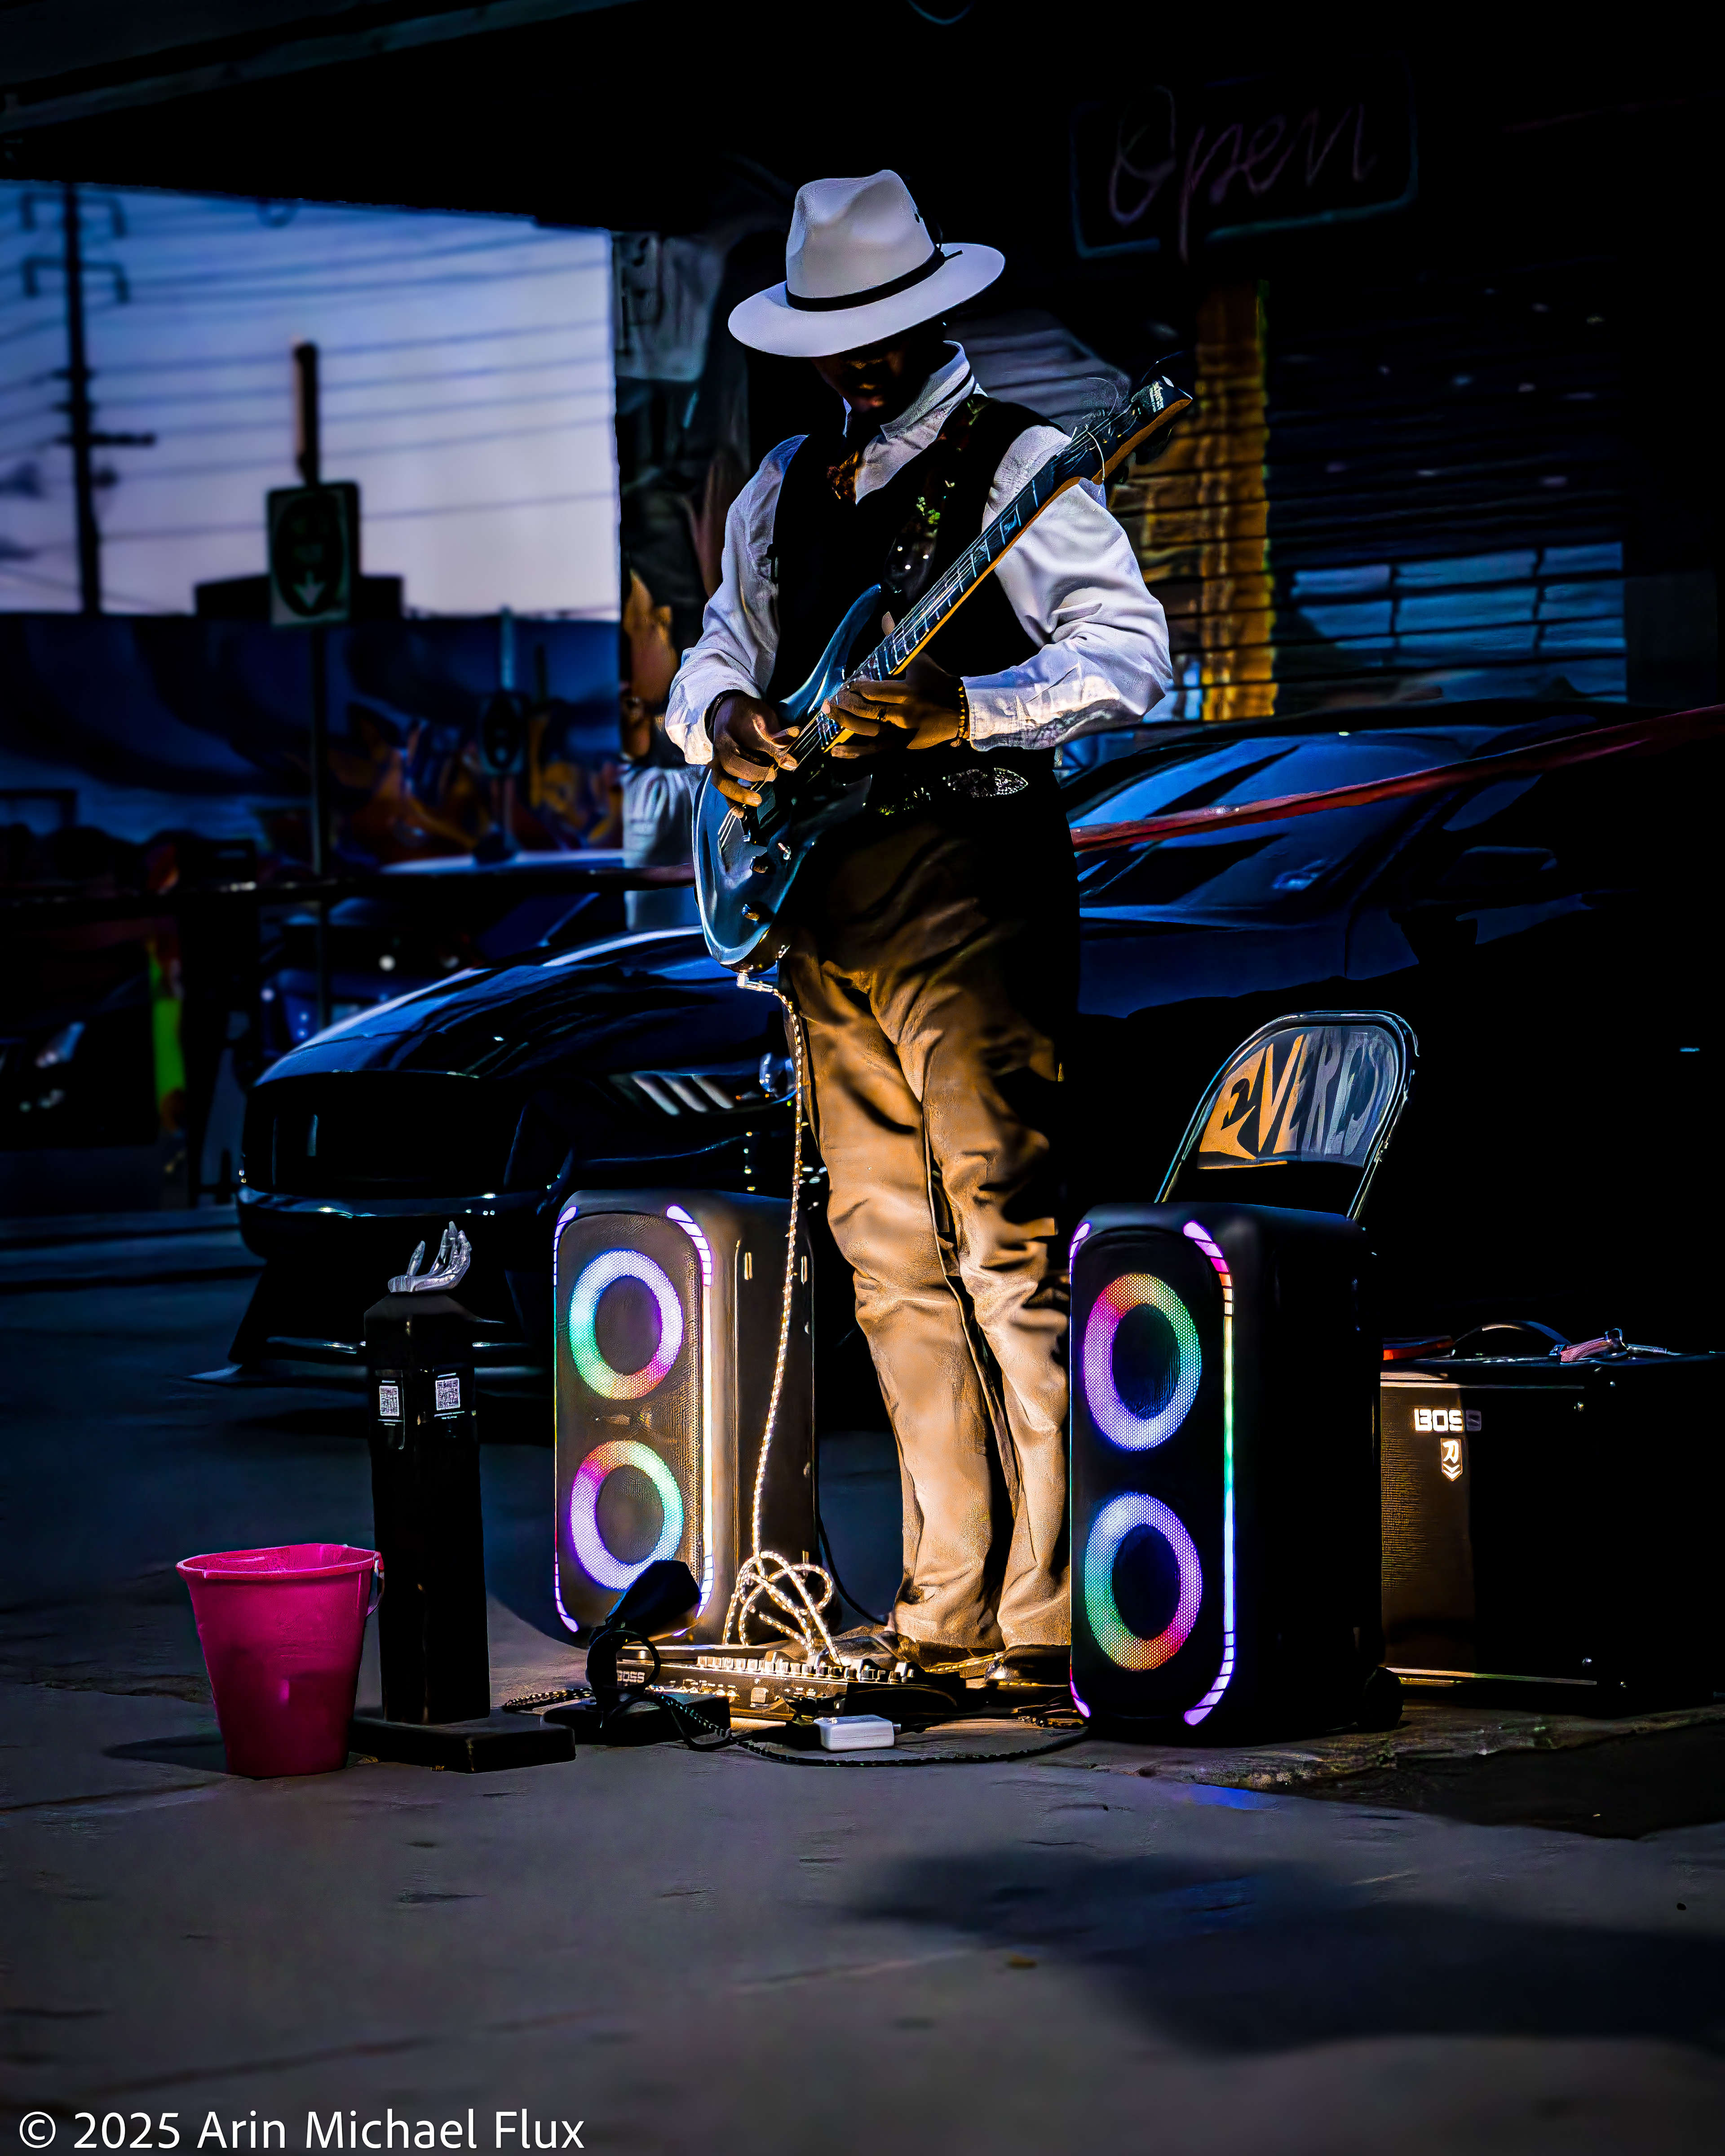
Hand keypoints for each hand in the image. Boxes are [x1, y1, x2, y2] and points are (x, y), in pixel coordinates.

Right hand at [710, 692, 798, 807]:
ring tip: (757, 801)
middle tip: (772, 777)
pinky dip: (731, 802)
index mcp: (729, 733)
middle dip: (751, 774)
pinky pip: (723, 790)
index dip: (764, 759)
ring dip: (737, 794)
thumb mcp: (763, 719)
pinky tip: (742, 814)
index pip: (745, 748)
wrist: (727, 711)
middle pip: (729, 765)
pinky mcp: (721, 772)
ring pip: (720, 780)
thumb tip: (793, 750)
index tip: (782, 767)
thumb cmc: (748, 716)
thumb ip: (777, 736)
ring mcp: (718, 762)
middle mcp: (720, 749)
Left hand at [827, 652, 964, 754]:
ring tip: (828, 713)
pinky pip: (872, 751)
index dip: (857, 688)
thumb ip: (897, 640)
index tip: (849, 684)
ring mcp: (900, 734)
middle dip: (845, 704)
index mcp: (908, 693)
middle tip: (830, 699)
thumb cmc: (938, 682)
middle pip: (867, 711)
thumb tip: (885, 614)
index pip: (875, 691)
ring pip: (866, 731)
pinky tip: (834, 750)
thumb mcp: (920, 660)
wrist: (960, 711)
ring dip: (844, 723)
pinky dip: (852, 752)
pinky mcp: (899, 747)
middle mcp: (903, 715)